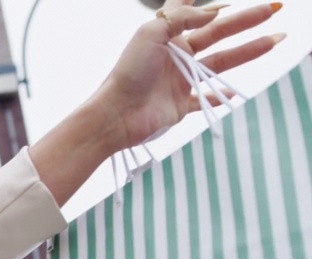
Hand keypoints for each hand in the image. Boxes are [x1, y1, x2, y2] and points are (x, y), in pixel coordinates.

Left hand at [94, 1, 284, 153]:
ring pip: (221, 62)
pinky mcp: (181, 105)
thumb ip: (182, 18)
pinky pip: (205, 100)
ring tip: (275, 40)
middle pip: (217, 33)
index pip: (187, 10)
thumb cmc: (129, 72)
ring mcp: (180, 80)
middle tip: (273, 9)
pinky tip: (235, 92)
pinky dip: (219, 97)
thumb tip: (214, 12)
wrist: (117, 115)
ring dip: (249, 51)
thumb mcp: (151, 33)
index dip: (203, 3)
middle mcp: (175, 55)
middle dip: (246, 21)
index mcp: (166, 35)